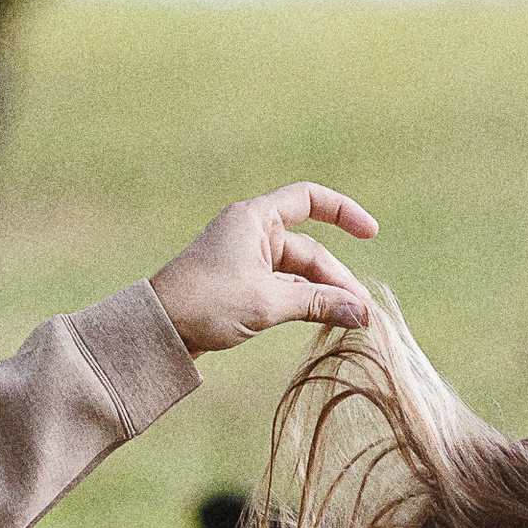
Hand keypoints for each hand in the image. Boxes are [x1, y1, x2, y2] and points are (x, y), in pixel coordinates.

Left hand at [148, 183, 377, 355]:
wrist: (156, 329)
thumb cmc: (207, 303)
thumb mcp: (267, 302)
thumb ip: (317, 303)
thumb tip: (361, 313)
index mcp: (254, 219)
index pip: (308, 198)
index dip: (342, 211)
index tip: (371, 233)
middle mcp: (251, 232)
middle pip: (308, 248)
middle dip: (336, 279)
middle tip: (362, 312)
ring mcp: (246, 258)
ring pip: (297, 271)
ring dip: (322, 294)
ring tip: (351, 320)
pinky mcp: (241, 284)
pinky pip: (283, 285)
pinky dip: (303, 300)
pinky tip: (325, 320)